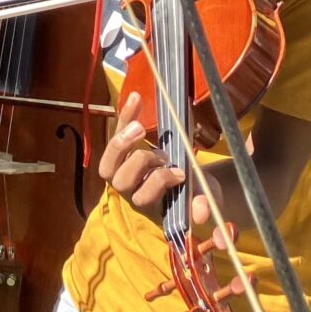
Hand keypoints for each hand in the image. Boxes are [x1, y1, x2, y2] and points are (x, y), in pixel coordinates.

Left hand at [99, 92, 208, 227]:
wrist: (186, 179)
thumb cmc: (192, 191)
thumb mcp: (201, 198)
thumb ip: (201, 206)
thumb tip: (202, 213)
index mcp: (148, 204)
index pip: (141, 198)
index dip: (158, 182)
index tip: (181, 173)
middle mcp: (129, 189)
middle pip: (120, 180)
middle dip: (142, 163)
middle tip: (162, 155)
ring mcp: (122, 169)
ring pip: (108, 161)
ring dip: (122, 143)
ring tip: (140, 128)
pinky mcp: (123, 148)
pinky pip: (117, 131)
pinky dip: (126, 115)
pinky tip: (136, 98)